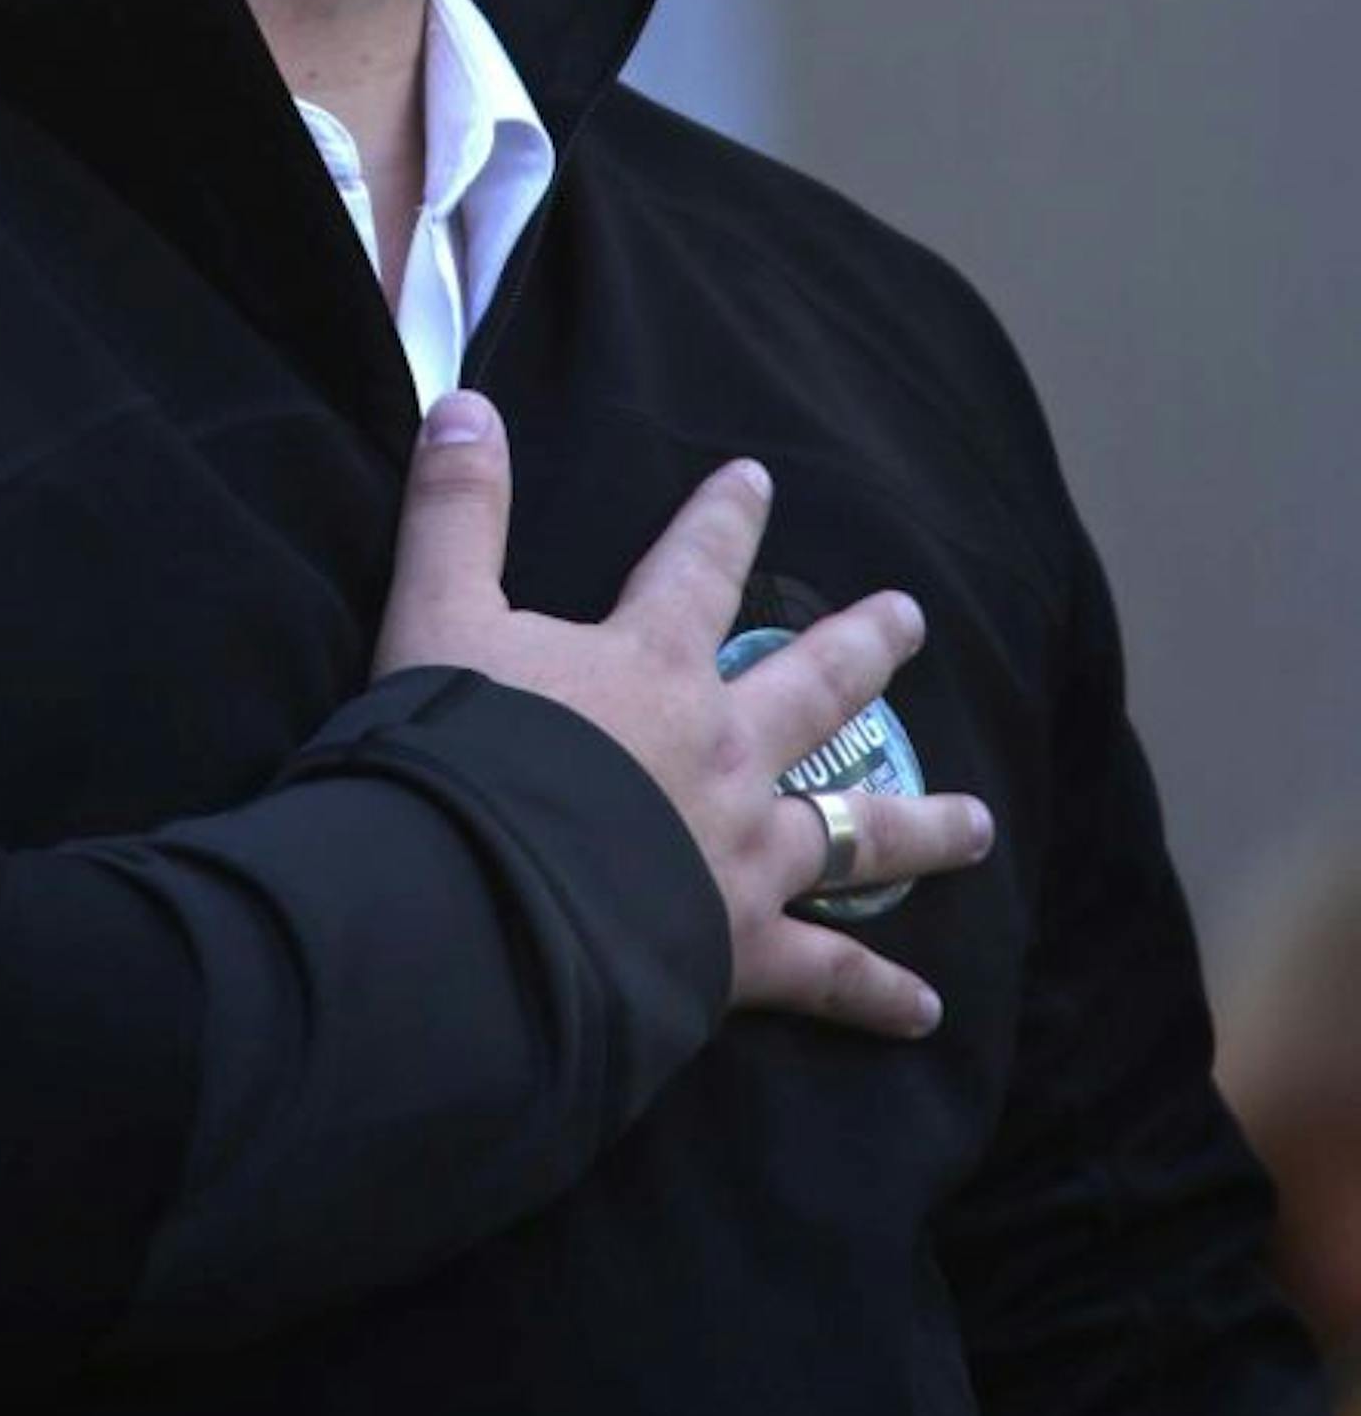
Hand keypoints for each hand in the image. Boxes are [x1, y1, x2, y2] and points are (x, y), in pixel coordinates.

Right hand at [374, 392, 993, 1038]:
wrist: (479, 901)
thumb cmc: (456, 757)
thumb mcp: (436, 616)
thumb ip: (456, 513)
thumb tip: (465, 402)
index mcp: (650, 666)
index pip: (696, 569)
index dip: (724, 520)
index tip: (757, 479)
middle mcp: (720, 751)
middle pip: (813, 687)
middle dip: (865, 647)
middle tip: (911, 617)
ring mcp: (741, 852)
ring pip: (854, 828)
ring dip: (920, 823)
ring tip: (979, 823)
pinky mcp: (739, 950)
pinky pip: (824, 972)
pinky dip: (875, 993)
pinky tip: (926, 1013)